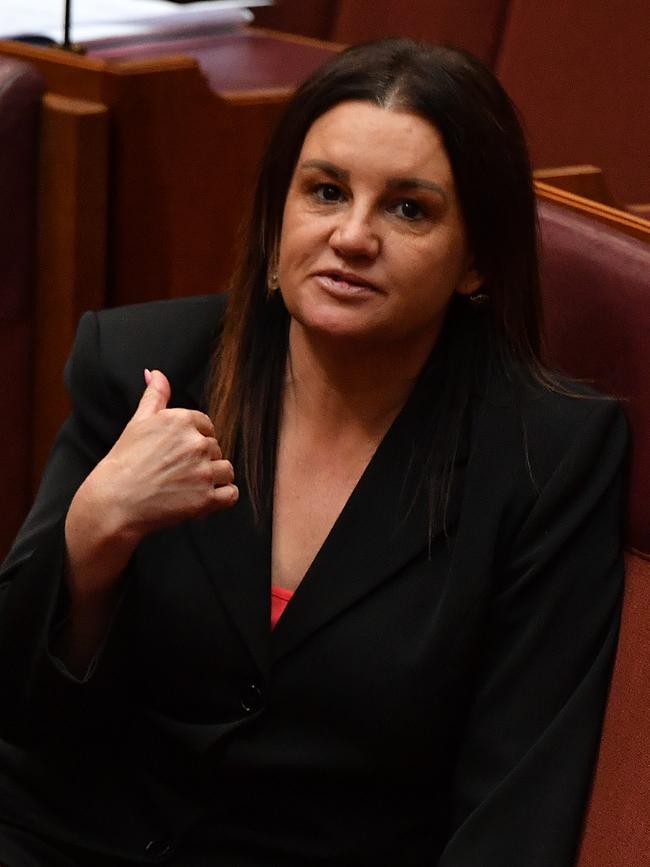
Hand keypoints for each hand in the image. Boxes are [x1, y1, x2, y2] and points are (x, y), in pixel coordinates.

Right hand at [82, 368, 237, 540]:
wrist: (113, 502)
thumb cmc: (124, 463)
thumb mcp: (138, 422)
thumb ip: (154, 395)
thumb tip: (155, 373)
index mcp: (182, 420)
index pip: (207, 427)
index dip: (193, 441)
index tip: (176, 453)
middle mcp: (196, 443)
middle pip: (216, 448)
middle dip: (201, 460)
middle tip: (176, 472)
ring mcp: (203, 472)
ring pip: (226, 470)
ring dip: (213, 479)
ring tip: (187, 486)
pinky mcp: (206, 499)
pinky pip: (231, 494)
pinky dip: (221, 498)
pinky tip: (201, 498)